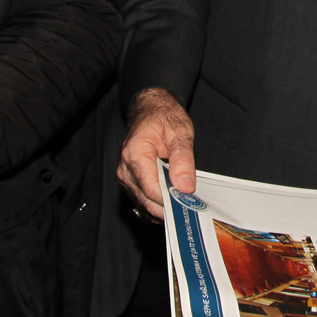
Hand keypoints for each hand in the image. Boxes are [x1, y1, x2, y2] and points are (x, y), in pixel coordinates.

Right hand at [118, 87, 195, 220]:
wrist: (149, 109)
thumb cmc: (163, 117)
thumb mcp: (180, 133)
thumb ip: (183, 161)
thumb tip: (185, 187)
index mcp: (135, 154)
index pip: (151, 189)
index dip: (170, 200)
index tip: (188, 202)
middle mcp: (125, 169)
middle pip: (146, 201)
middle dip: (169, 207)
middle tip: (191, 206)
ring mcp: (125, 176)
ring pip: (143, 204)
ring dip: (163, 208)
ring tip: (183, 203)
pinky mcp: (129, 181)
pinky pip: (141, 201)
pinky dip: (156, 205)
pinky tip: (172, 201)